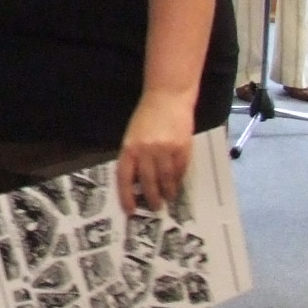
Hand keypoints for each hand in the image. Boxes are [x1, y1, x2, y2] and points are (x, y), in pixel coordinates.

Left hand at [116, 88, 195, 215]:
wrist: (168, 97)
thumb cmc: (147, 117)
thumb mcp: (133, 135)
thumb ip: (134, 157)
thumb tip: (137, 182)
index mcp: (129, 148)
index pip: (125, 178)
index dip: (126, 196)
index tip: (130, 209)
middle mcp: (146, 150)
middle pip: (148, 182)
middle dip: (151, 198)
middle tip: (155, 207)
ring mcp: (165, 150)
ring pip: (166, 179)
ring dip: (167, 191)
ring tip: (168, 198)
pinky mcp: (182, 148)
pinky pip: (180, 170)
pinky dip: (178, 179)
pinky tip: (177, 183)